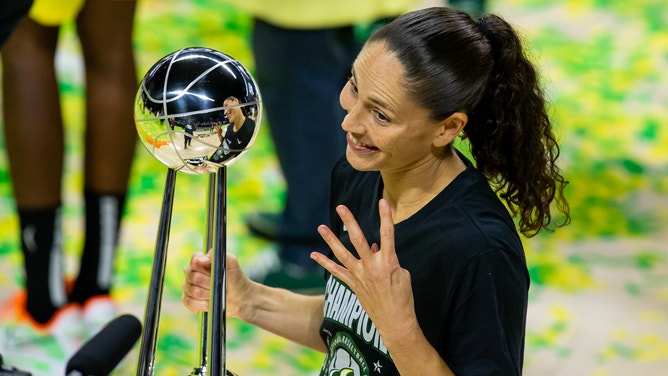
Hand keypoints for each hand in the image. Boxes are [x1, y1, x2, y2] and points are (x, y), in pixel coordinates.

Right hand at [181, 251, 250, 317]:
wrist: (239, 297)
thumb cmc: (234, 278)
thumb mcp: (232, 264)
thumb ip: (217, 256)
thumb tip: (202, 259)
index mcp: (200, 262)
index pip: (194, 261)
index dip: (203, 266)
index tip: (213, 269)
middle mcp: (191, 274)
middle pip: (194, 277)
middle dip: (209, 282)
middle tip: (219, 283)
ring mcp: (188, 287)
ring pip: (194, 291)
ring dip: (208, 294)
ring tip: (217, 293)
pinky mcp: (188, 301)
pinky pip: (191, 302)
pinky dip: (203, 304)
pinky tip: (211, 303)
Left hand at [310, 199, 418, 343]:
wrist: (395, 321)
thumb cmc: (403, 297)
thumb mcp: (401, 274)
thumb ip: (387, 257)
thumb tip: (375, 247)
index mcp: (389, 262)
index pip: (387, 234)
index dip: (386, 216)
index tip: (383, 201)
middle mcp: (372, 266)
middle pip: (358, 239)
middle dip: (349, 222)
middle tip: (341, 208)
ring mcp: (360, 276)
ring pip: (342, 253)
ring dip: (331, 240)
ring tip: (321, 227)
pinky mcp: (353, 285)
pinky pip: (336, 272)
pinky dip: (325, 263)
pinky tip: (314, 254)